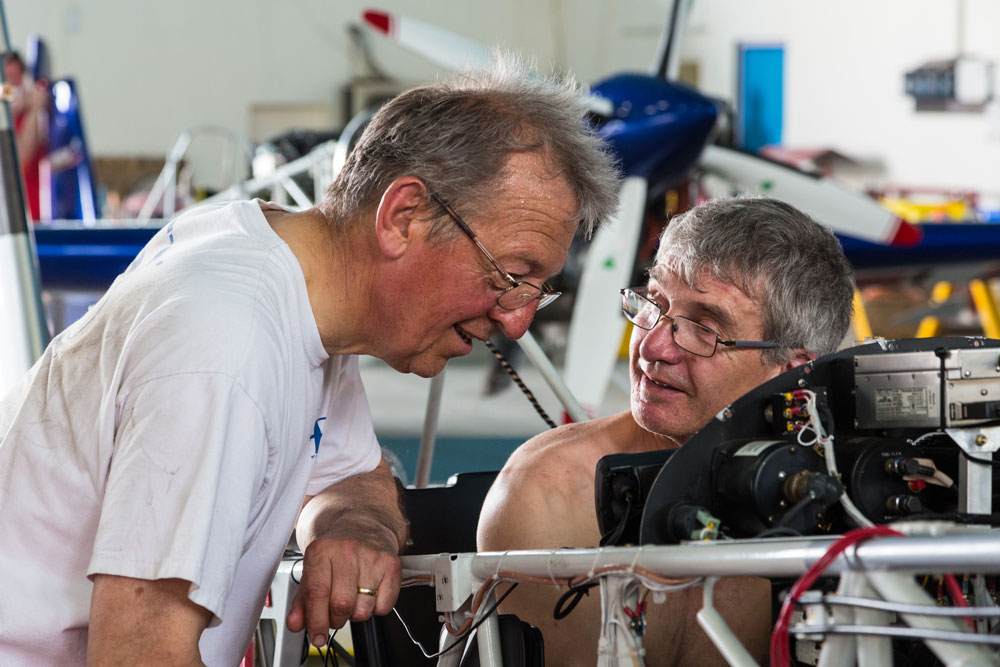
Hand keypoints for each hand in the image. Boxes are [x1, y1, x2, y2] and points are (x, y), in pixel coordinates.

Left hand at [285, 531, 401, 647]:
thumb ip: (301, 601)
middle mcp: (347, 550)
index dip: (316, 621)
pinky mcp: (392, 565)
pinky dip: (375, 608)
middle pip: (342, 605)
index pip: (318, 592)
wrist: (361, 525)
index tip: (316, 636)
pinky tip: (369, 592)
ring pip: (363, 610)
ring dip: (355, 614)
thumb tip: (296, 624)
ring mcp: (372, 557)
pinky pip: (384, 607)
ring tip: (352, 598)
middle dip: (336, 620)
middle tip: (334, 614)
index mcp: (321, 550)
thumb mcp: (312, 571)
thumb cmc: (335, 552)